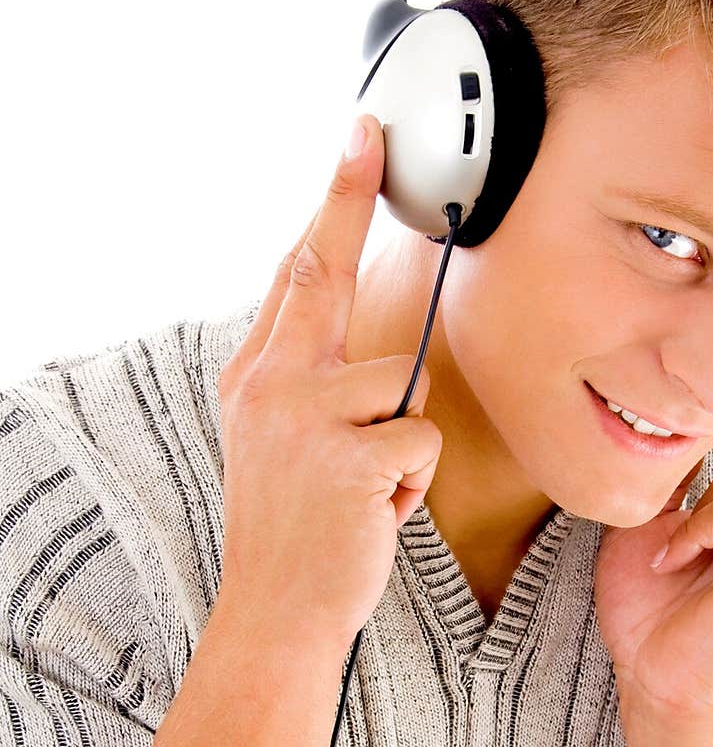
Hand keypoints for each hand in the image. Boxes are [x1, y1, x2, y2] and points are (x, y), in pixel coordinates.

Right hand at [214, 112, 442, 657]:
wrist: (277, 611)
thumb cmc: (297, 528)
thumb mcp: (279, 442)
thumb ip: (308, 379)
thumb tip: (353, 326)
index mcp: (257, 377)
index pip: (296, 274)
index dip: (329, 204)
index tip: (355, 141)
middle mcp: (270, 386)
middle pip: (324, 273)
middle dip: (347, 198)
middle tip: (370, 135)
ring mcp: (303, 421)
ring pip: (403, 383)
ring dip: (404, 437)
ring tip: (370, 483)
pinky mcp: (345, 460)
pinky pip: (421, 440)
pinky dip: (413, 482)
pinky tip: (380, 507)